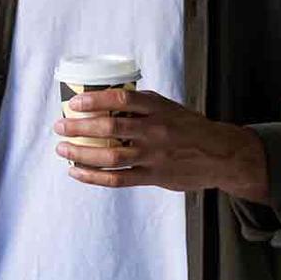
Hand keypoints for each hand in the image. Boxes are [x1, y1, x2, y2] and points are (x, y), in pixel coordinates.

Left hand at [54, 90, 268, 201]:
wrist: (221, 155)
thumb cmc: (188, 127)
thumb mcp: (168, 108)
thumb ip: (140, 105)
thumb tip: (102, 100)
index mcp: (158, 109)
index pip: (122, 100)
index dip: (95, 100)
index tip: (74, 102)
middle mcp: (155, 131)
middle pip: (110, 129)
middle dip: (79, 127)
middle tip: (59, 126)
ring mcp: (154, 156)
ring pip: (111, 156)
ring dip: (81, 153)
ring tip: (61, 149)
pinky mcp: (154, 177)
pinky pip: (118, 179)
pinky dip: (93, 176)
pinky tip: (76, 171)